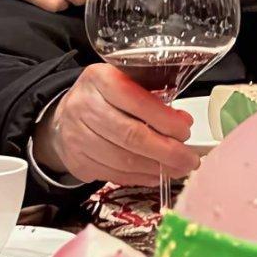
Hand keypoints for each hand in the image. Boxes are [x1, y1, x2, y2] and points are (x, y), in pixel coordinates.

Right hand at [33, 64, 195, 186]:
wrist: (66, 115)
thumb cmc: (105, 97)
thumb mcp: (125, 83)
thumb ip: (153, 98)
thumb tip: (183, 122)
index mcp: (100, 79)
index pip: (136, 101)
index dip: (165, 120)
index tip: (186, 131)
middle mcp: (84, 106)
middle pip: (131, 136)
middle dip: (167, 152)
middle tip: (190, 159)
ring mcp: (76, 136)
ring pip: (123, 160)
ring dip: (156, 168)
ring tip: (178, 169)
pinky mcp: (76, 161)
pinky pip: (113, 174)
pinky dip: (139, 177)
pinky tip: (156, 174)